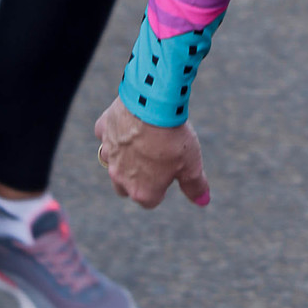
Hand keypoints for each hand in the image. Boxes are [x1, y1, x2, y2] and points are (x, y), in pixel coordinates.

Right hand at [95, 98, 209, 209]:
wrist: (151, 106)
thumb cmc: (173, 139)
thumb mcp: (191, 166)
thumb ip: (195, 186)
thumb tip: (203, 201)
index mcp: (142, 191)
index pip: (150, 201)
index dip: (161, 188)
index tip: (170, 172)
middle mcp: (119, 177)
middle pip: (126, 187)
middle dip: (138, 178)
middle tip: (156, 159)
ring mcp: (108, 153)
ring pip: (113, 162)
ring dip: (125, 156)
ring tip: (145, 140)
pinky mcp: (103, 130)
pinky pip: (108, 135)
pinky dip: (117, 130)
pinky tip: (132, 120)